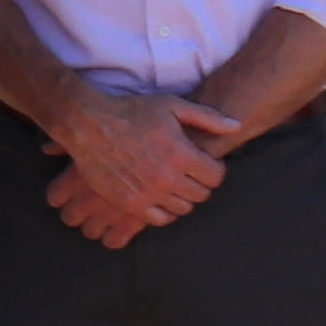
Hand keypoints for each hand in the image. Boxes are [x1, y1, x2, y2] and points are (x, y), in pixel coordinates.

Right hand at [50, 88, 233, 237]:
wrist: (88, 125)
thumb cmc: (131, 111)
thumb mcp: (172, 106)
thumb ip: (208, 118)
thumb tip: (237, 126)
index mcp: (181, 153)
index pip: (216, 176)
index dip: (214, 169)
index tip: (204, 163)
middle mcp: (166, 177)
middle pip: (202, 194)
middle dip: (200, 183)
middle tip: (189, 173)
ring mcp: (147, 193)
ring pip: (183, 208)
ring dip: (183, 197)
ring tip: (173, 182)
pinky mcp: (129, 203)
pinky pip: (160, 219)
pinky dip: (165, 211)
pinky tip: (160, 196)